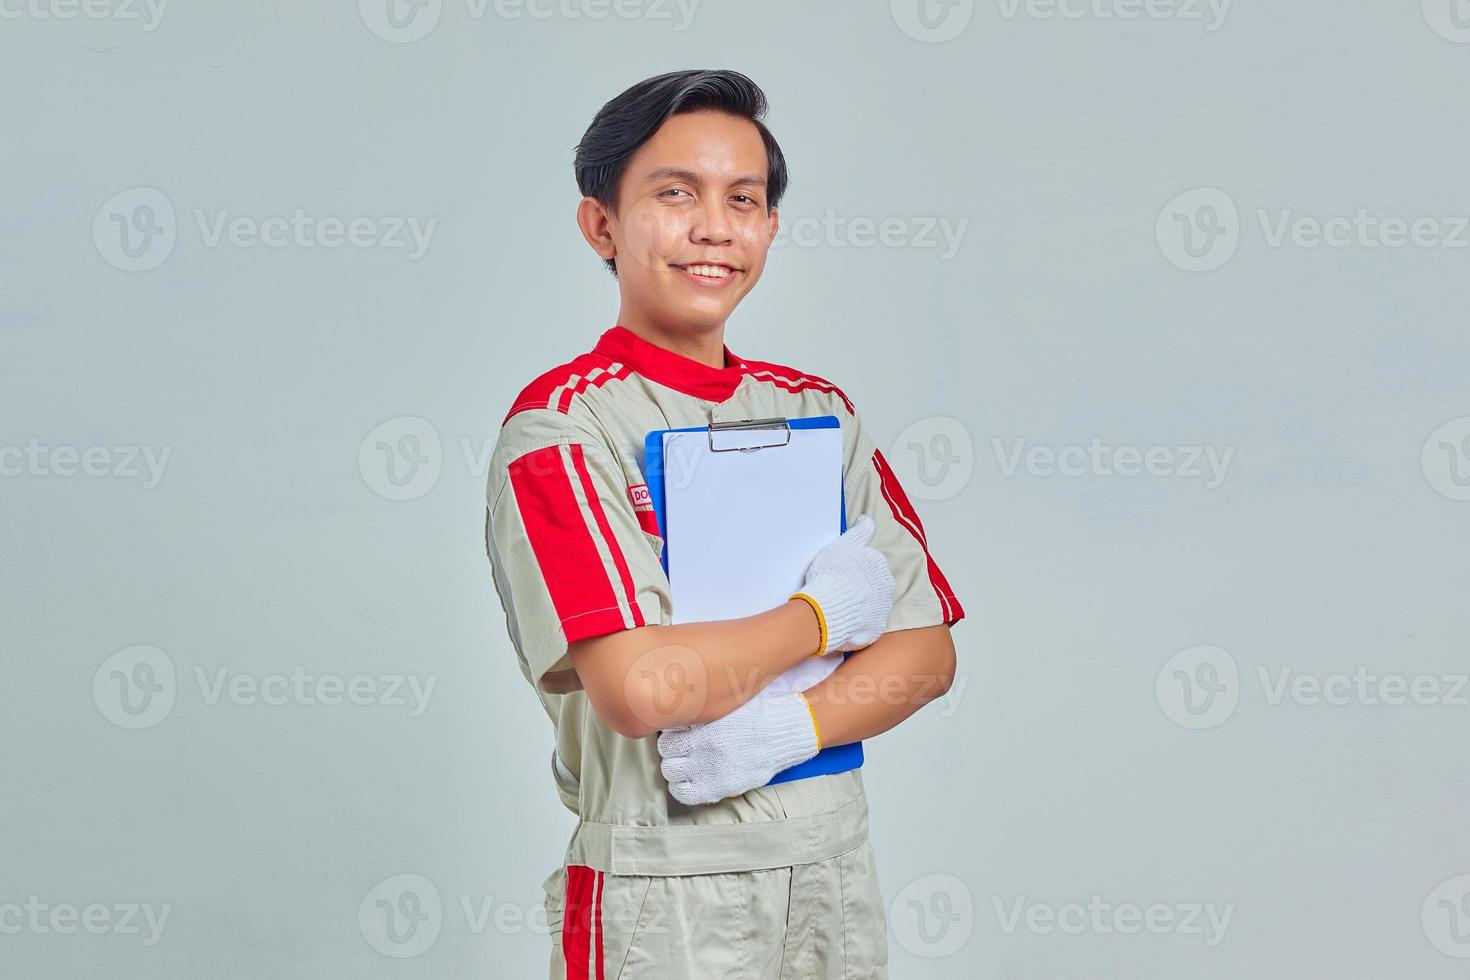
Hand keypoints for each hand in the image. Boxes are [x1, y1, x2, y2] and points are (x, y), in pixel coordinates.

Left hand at [657, 691, 820, 805]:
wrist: (784, 735)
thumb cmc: (757, 715)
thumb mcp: (728, 703)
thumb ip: (702, 706)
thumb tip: (678, 703)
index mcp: (706, 728)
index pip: (666, 736)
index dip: (670, 734)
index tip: (678, 733)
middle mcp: (706, 751)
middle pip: (666, 755)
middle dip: (671, 750)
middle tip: (681, 748)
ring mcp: (712, 771)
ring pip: (671, 774)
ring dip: (675, 768)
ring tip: (685, 763)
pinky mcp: (721, 787)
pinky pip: (685, 794)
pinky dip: (682, 788)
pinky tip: (688, 780)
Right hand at [791, 514, 894, 654]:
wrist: (824, 611)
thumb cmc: (830, 575)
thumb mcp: (843, 544)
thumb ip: (859, 531)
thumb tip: (867, 520)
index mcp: (879, 563)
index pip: (870, 561)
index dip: (854, 565)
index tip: (841, 570)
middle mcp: (886, 584)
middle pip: (874, 581)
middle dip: (860, 584)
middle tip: (839, 587)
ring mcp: (882, 607)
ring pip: (872, 602)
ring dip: (860, 602)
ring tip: (839, 604)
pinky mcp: (876, 627)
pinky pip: (868, 623)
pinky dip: (858, 622)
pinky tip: (842, 618)